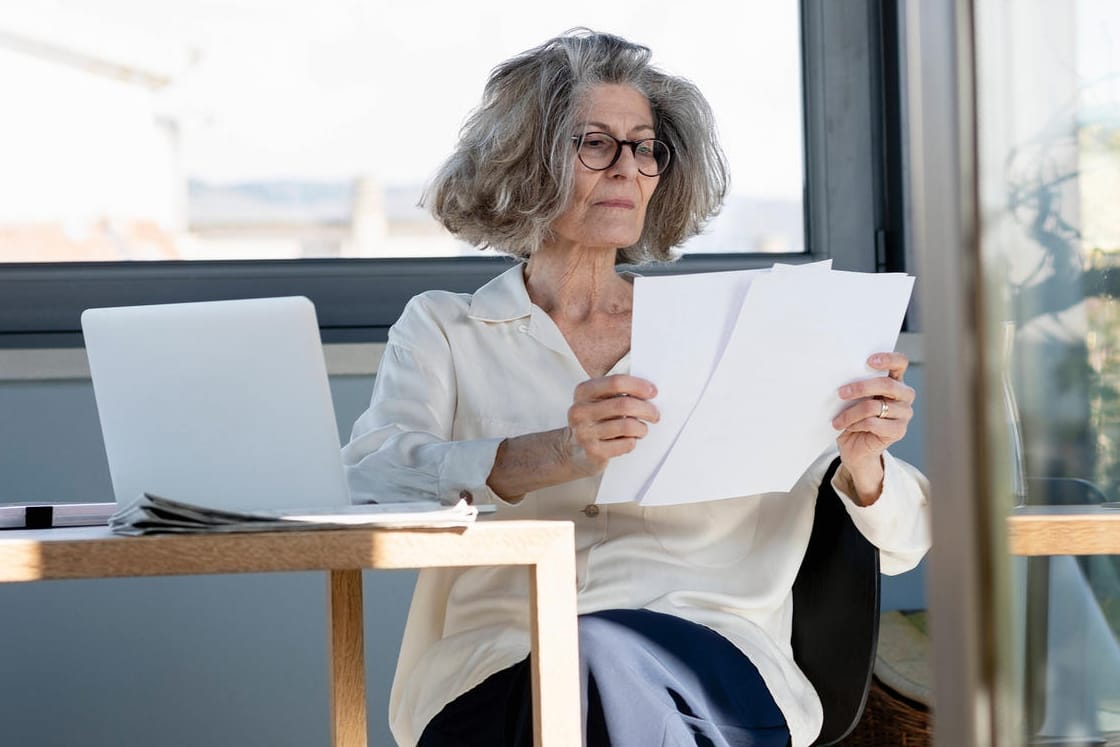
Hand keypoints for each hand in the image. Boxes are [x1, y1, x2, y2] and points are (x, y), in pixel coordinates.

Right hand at [563, 374, 659, 475]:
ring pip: (628, 426)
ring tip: (641, 429)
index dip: (638, 386)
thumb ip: (617, 391)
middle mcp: (580, 410)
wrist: (574, 450)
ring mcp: (585, 432)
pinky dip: (633, 442)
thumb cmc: (594, 421)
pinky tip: (629, 440)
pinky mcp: (593, 451)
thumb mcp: (598, 400)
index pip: (616, 382)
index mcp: (583, 392)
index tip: (652, 392)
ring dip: (641, 428)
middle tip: (654, 414)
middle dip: (647, 409)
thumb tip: (648, 390)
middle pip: (624, 404)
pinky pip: (626, 444)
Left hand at [832, 352, 914, 502]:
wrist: (855, 448)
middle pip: (887, 384)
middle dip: (861, 387)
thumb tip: (840, 374)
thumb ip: (854, 385)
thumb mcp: (852, 398)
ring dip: (851, 412)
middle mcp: (903, 395)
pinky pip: (874, 423)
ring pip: (876, 406)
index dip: (888, 359)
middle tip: (841, 393)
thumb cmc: (853, 418)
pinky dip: (856, 424)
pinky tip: (848, 427)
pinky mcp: (899, 431)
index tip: (869, 361)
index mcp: (894, 380)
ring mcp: (904, 413)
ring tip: (838, 419)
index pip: (900, 362)